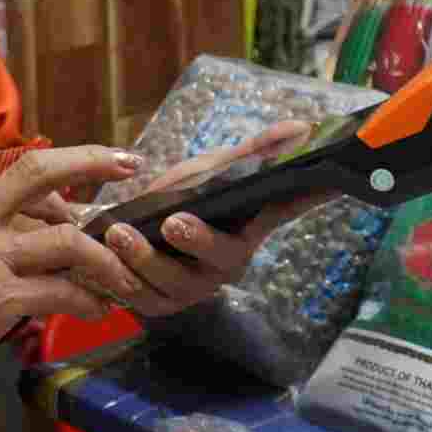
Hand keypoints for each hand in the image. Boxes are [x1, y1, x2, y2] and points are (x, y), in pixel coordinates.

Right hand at [0, 145, 163, 389]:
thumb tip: (37, 228)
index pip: (24, 175)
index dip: (67, 179)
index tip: (99, 173)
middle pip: (43, 173)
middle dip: (94, 162)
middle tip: (130, 166)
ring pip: (67, 239)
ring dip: (106, 257)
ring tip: (125, 275)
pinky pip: (61, 291)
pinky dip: (89, 299)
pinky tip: (99, 309)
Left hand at [92, 121, 330, 317]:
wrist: (127, 230)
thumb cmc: (181, 198)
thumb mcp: (211, 170)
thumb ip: (252, 152)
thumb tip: (303, 127)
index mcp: (249, 227)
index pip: (289, 206)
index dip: (311, 196)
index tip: (330, 180)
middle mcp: (226, 263)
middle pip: (221, 257)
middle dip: (197, 242)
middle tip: (173, 221)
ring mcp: (191, 288)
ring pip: (172, 284)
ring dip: (144, 260)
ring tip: (117, 233)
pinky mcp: (156, 304)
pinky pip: (138, 299)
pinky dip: (118, 282)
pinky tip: (101, 262)